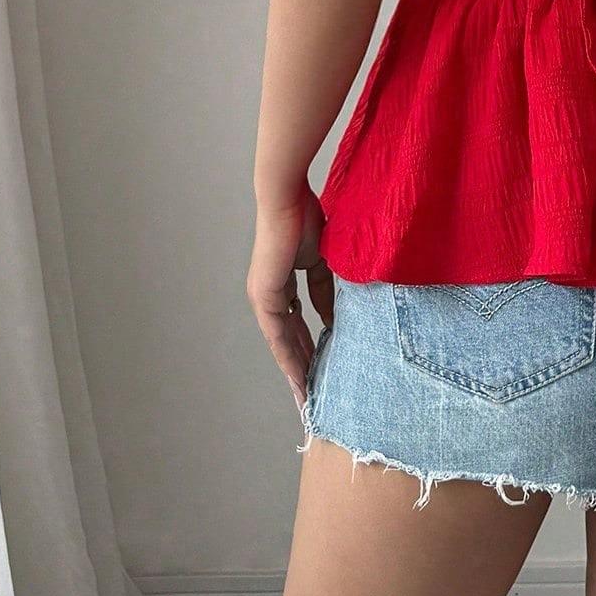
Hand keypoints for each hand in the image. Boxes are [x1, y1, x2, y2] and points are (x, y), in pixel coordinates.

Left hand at [246, 182, 334, 413]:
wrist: (288, 199)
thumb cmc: (308, 218)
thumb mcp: (324, 262)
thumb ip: (326, 290)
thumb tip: (332, 318)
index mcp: (282, 283)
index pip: (297, 322)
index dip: (309, 344)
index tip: (323, 364)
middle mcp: (269, 295)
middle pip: (287, 339)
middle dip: (302, 365)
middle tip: (313, 392)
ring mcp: (264, 297)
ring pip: (281, 343)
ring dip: (295, 369)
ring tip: (307, 395)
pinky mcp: (265, 296)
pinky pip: (278, 334)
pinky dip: (289, 357)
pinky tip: (300, 376)